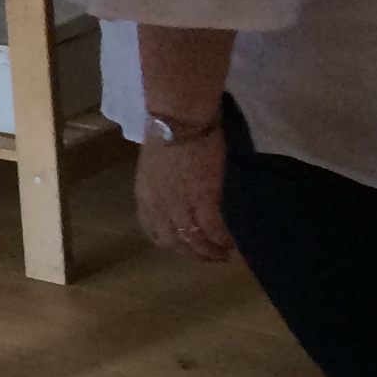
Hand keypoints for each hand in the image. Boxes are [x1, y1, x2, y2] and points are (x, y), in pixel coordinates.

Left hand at [135, 130, 234, 261]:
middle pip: (174, 242)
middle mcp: (159, 206)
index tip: (186, 248)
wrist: (178, 119)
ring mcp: (180, 204)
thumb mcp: (154, 167)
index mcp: (144, 197)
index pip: (154, 231)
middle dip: (193, 253)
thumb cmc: (166, 133)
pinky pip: (213, 229)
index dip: (171, 244)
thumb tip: (175, 194)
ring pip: (194, 240)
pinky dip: (222, 239)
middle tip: (211, 257)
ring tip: (224, 254)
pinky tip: (231, 242)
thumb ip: (161, 187)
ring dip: (210, 251)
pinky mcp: (204, 198)